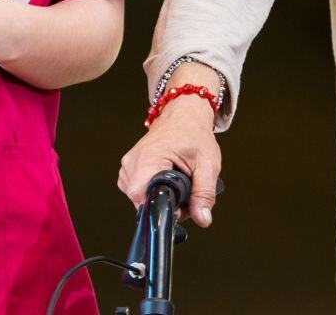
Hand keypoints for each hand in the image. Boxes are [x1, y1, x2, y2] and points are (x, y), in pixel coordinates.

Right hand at [118, 92, 221, 226]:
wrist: (183, 116)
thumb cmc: (194, 134)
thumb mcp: (207, 164)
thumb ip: (204, 193)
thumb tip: (203, 219)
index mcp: (150, 157)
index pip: (141, 196)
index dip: (162, 207)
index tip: (179, 206)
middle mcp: (133, 161)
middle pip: (141, 200)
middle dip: (165, 204)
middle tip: (185, 193)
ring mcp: (128, 164)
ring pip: (139, 198)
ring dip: (159, 197)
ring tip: (176, 182)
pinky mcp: (129, 168)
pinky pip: (136, 190)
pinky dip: (152, 190)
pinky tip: (165, 181)